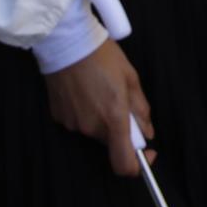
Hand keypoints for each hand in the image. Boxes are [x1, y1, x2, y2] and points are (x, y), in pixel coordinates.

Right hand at [44, 38, 154, 175]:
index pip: (124, 164)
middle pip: (111, 141)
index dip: (138, 165)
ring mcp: (73, 123)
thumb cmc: (102, 56)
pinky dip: (85, 111)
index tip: (146, 152)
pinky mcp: (59, 116)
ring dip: (102, 117)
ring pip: (95, 130)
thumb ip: (141, 110)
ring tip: (100, 88)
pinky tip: (84, 89)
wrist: (66, 41)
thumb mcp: (131, 78)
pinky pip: (79, 121)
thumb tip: (147, 131)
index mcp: (113, 118)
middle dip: (120, 127)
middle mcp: (91, 127)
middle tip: (120, 100)